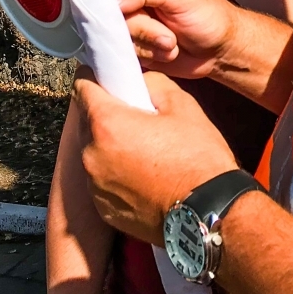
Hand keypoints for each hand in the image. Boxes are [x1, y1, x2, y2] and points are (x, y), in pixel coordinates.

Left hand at [74, 69, 237, 244]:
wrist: (210, 214)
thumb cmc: (198, 160)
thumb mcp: (183, 105)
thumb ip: (152, 84)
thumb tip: (139, 84)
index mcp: (107, 124)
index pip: (82, 88)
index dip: (94, 79)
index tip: (105, 78)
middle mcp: (92, 156)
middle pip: (88, 123)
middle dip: (107, 116)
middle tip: (136, 118)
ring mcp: (96, 187)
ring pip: (95, 154)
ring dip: (111, 148)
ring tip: (144, 153)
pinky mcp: (104, 210)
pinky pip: (103, 182)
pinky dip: (117, 176)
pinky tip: (143, 177)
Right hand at [94, 0, 240, 78]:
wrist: (220, 51)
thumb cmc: (209, 14)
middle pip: (101, 2)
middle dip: (132, 20)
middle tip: (161, 25)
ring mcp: (127, 17)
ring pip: (112, 30)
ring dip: (145, 39)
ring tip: (170, 39)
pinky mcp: (128, 42)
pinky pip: (120, 50)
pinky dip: (146, 53)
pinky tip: (165, 50)